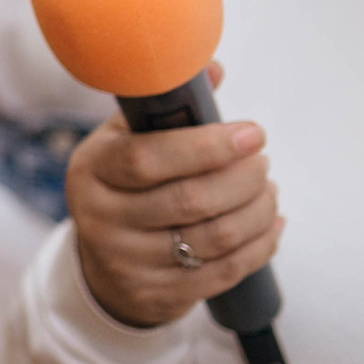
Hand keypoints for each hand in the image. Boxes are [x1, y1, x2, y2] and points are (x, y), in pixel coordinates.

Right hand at [66, 65, 282, 328]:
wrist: (102, 261)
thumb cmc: (125, 186)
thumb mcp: (127, 142)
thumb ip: (166, 109)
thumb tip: (210, 68)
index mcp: (92, 171)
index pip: (147, 158)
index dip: (207, 146)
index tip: (252, 134)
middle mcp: (102, 219)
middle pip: (190, 201)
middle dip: (243, 179)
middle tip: (262, 163)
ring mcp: (128, 262)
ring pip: (214, 238)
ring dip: (257, 211)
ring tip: (268, 191)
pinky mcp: (158, 295)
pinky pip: (225, 272)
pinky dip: (260, 246)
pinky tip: (271, 224)